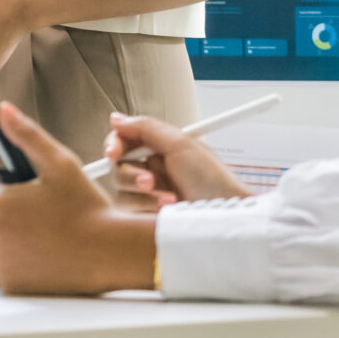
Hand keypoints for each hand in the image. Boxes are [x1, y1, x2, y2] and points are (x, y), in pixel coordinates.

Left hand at [0, 106, 160, 295]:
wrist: (110, 253)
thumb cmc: (87, 209)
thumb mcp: (59, 162)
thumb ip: (27, 134)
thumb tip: (4, 110)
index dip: (14, 189)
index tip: (36, 195)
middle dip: (14, 213)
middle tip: (48, 216)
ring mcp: (0, 261)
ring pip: (1, 242)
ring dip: (17, 238)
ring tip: (50, 236)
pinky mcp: (10, 284)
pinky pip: (9, 267)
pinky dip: (23, 263)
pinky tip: (47, 256)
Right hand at [103, 113, 250, 207]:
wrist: (225, 217)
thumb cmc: (213, 181)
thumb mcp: (181, 145)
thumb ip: (146, 127)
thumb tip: (116, 118)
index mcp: (160, 151)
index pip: (124, 143)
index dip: (114, 145)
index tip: (113, 152)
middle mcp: (152, 173)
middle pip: (118, 168)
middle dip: (133, 175)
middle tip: (150, 181)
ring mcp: (149, 197)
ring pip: (122, 192)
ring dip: (144, 195)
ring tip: (170, 200)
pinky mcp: (146, 219)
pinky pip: (128, 212)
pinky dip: (145, 210)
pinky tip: (165, 213)